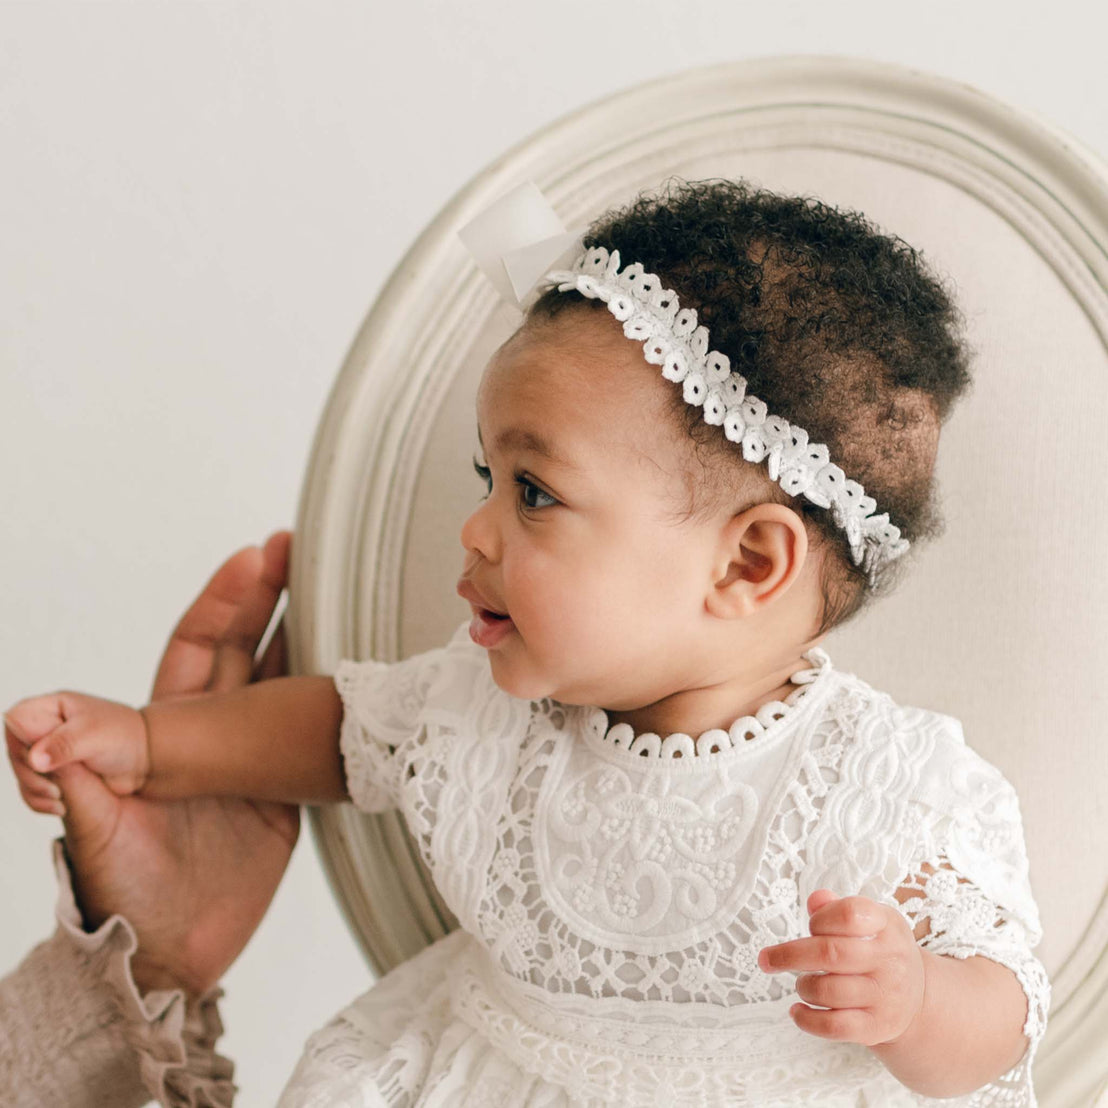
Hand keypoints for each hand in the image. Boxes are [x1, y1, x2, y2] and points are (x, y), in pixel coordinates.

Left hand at [6, 532, 299, 995]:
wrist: (170, 957)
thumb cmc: (122, 896)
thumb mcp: (97, 833)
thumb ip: (77, 777)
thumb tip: (34, 723)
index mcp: (158, 731)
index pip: (194, 647)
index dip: (222, 602)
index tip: (250, 562)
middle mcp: (203, 734)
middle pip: (239, 647)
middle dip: (264, 596)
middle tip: (293, 550)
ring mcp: (244, 758)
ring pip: (275, 677)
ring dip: (299, 632)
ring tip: (332, 590)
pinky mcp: (278, 787)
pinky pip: (302, 726)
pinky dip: (326, 692)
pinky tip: (350, 671)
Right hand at [6, 692, 149, 801]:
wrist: (146, 758)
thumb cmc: (125, 737)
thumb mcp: (94, 736)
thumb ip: (64, 744)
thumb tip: (34, 758)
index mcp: (54, 708)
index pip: (16, 720)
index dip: (21, 742)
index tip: (40, 760)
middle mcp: (47, 728)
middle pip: (15, 750)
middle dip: (29, 773)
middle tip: (54, 787)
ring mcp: (49, 750)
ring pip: (22, 772)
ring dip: (34, 789)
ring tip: (59, 798)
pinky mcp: (54, 772)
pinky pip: (33, 788)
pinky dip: (40, 800)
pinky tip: (60, 807)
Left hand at [759, 889, 925, 1047]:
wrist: (918, 1000)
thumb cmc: (879, 951)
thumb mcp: (869, 921)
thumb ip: (837, 908)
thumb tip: (815, 900)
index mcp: (887, 925)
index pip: (849, 914)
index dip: (821, 919)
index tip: (812, 926)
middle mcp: (890, 960)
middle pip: (830, 953)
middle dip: (789, 955)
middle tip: (766, 959)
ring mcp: (885, 996)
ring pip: (828, 990)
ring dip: (802, 986)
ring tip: (802, 984)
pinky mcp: (876, 1027)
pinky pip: (834, 1026)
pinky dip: (806, 1019)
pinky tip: (796, 1011)